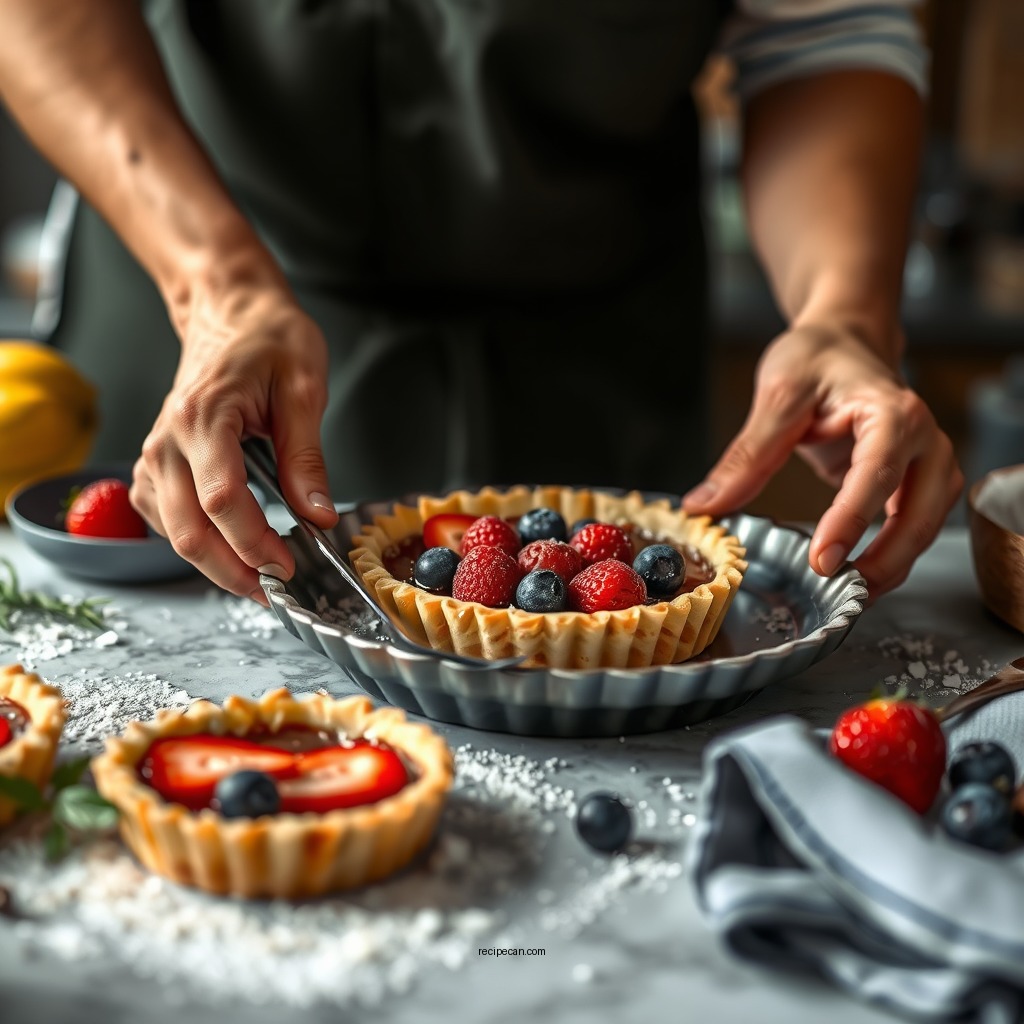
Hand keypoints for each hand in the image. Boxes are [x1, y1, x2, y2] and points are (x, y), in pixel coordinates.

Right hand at [129, 278, 338, 602]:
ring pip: (171, 533)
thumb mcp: (304, 389)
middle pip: (188, 530)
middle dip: (233, 572)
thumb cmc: (268, 340)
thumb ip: (306, 458)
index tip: (288, 566)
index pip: (221, 500)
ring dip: (214, 564)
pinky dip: (196, 544)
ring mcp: (156, 454)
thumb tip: (319, 515)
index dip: (255, 544)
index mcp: (204, 418)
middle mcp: (168, 440)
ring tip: (262, 576)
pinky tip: (230, 548)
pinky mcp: (157, 464)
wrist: (230, 314)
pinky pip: (164, 519)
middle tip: (276, 591)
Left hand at [682, 324, 963, 598]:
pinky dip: (889, 556)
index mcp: (892, 413)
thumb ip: (747, 455)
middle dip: (884, 559)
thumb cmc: (816, 360)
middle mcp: (923, 439)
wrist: (844, 344)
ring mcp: (925, 463)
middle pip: (918, 513)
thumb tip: (703, 506)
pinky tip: (856, 578)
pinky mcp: (913, 482)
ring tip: (848, 596)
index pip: (878, 473)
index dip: (852, 520)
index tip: (823, 560)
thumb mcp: (777, 395)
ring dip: (892, 566)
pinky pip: (911, 526)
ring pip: (923, 526)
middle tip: (838, 591)